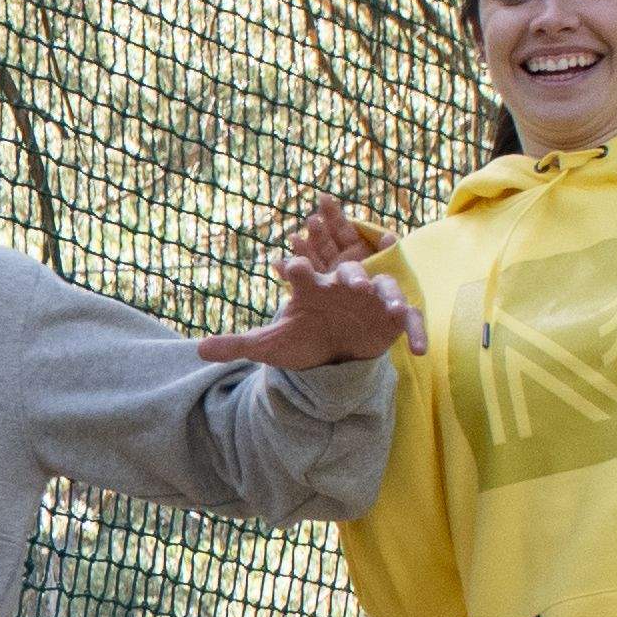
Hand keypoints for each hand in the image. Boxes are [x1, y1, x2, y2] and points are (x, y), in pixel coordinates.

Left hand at [196, 192, 403, 370]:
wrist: (334, 350)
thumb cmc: (304, 339)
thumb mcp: (271, 346)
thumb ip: (237, 345)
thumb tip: (197, 351)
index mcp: (310, 288)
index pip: (300, 272)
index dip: (295, 268)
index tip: (286, 264)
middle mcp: (342, 287)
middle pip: (346, 273)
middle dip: (349, 274)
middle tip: (348, 279)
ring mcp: (370, 300)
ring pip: (382, 289)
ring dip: (386, 294)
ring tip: (389, 305)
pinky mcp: (392, 318)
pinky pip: (410, 320)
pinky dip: (416, 331)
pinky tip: (419, 351)